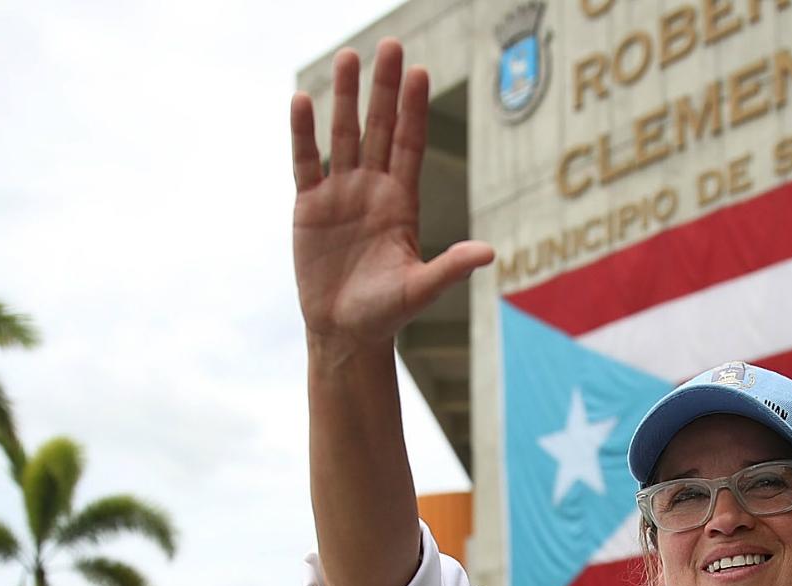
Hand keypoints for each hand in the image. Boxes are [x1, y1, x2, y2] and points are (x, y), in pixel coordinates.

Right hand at [290, 40, 491, 353]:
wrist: (346, 333)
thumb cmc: (387, 313)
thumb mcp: (420, 290)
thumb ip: (450, 267)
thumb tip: (488, 253)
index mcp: (402, 202)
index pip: (410, 145)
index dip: (414, 109)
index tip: (420, 72)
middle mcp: (372, 189)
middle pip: (380, 128)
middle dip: (384, 88)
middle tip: (391, 45)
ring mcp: (340, 193)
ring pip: (344, 135)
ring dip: (345, 98)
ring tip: (348, 58)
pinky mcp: (309, 206)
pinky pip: (305, 162)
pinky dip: (303, 133)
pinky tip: (303, 100)